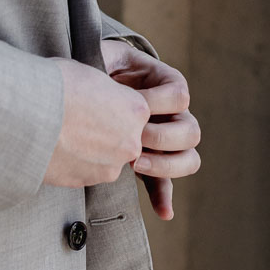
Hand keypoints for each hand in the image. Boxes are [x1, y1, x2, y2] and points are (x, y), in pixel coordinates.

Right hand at [43, 57, 150, 189]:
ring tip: (62, 135)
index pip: (133, 112)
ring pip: (105, 158)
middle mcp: (131, 141)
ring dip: (89, 150)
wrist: (24, 113)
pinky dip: (73, 164)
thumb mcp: (89, 74)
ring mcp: (110, 165)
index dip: (111, 107)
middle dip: (104, 132)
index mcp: (137, 109)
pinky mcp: (88, 181)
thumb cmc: (54, 85)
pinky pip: (86, 172)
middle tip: (77, 122)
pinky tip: (55, 149)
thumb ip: (107, 92)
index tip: (92, 105)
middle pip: (123, 138)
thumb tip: (102, 97)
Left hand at [100, 40, 200, 220]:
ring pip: (188, 158)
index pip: (180, 94)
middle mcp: (172, 114)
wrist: (80, 92)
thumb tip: (110, 70)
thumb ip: (110, 59)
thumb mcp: (102, 56)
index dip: (157, 100)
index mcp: (165, 84)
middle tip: (134, 138)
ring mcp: (164, 140)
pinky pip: (164, 183)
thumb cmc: (92, 68)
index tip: (130, 102)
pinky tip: (163, 212)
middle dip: (162, 137)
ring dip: (167, 165)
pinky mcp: (149, 161)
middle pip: (190, 130)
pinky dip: (164, 197)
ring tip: (137, 166)